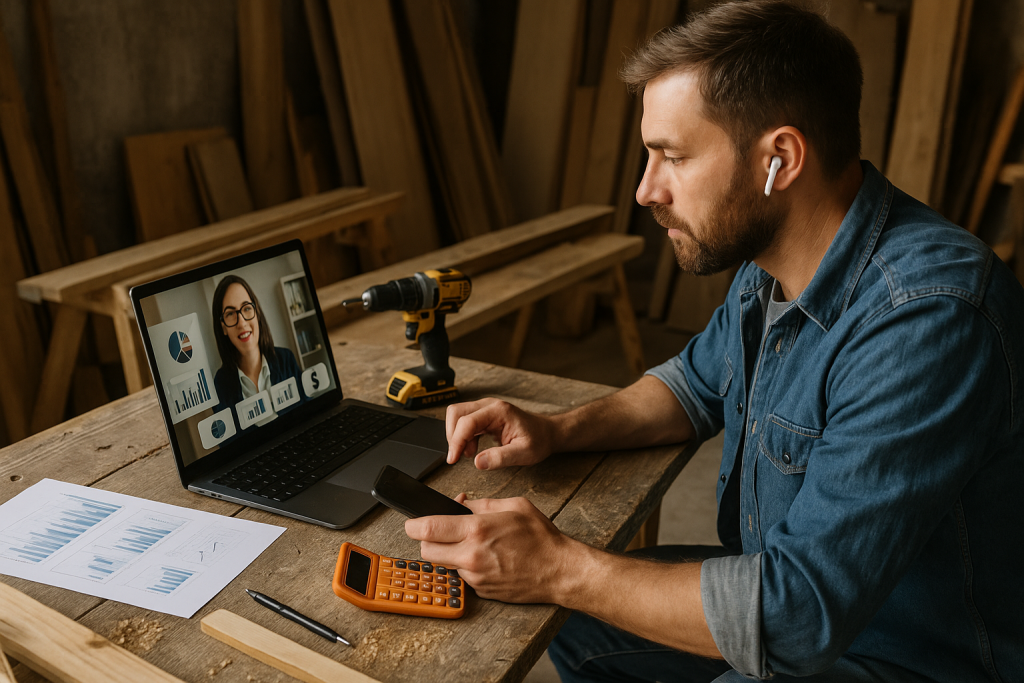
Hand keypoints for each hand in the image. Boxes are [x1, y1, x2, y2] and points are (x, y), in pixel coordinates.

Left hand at [405, 496, 577, 603]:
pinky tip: (486, 559)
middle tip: (439, 533)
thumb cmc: (541, 538)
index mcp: (477, 530)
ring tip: (472, 545)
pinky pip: (463, 577)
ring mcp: (475, 577)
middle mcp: (471, 556)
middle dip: (427, 541)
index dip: (413, 525)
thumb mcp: (514, 505)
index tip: (411, 523)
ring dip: (450, 554)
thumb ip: (482, 503)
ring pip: (444, 565)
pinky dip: (467, 567)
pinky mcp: (482, 591)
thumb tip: (461, 503)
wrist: (559, 571)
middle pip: (426, 551)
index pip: (427, 529)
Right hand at [445, 398, 555, 468]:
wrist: (546, 432)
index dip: (457, 441)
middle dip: (453, 436)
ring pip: (457, 416)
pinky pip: (464, 422)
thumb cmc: (538, 439)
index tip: (453, 459)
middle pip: (456, 413)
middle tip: (459, 456)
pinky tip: (472, 449)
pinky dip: (462, 437)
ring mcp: (485, 409)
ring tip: (469, 454)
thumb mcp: (524, 453)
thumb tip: (478, 462)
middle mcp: (489, 406)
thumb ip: (501, 458)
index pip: (467, 422)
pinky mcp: (484, 415)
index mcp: (499, 411)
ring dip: (457, 436)